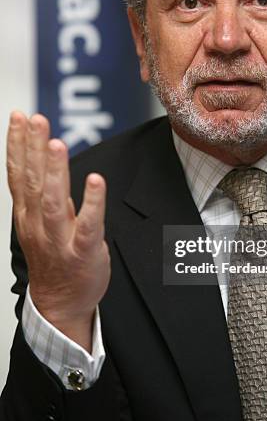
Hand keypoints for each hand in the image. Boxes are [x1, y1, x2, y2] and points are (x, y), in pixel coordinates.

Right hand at [6, 111, 110, 351]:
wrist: (60, 302)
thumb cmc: (54, 258)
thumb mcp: (38, 222)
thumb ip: (40, 191)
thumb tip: (43, 157)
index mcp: (27, 214)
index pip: (18, 174)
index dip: (16, 144)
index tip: (19, 117)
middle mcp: (38, 224)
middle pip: (33, 183)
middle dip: (33, 149)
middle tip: (36, 119)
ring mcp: (59, 239)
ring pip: (54, 202)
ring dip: (54, 172)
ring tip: (56, 144)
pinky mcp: (83, 252)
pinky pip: (88, 226)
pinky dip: (93, 203)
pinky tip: (96, 180)